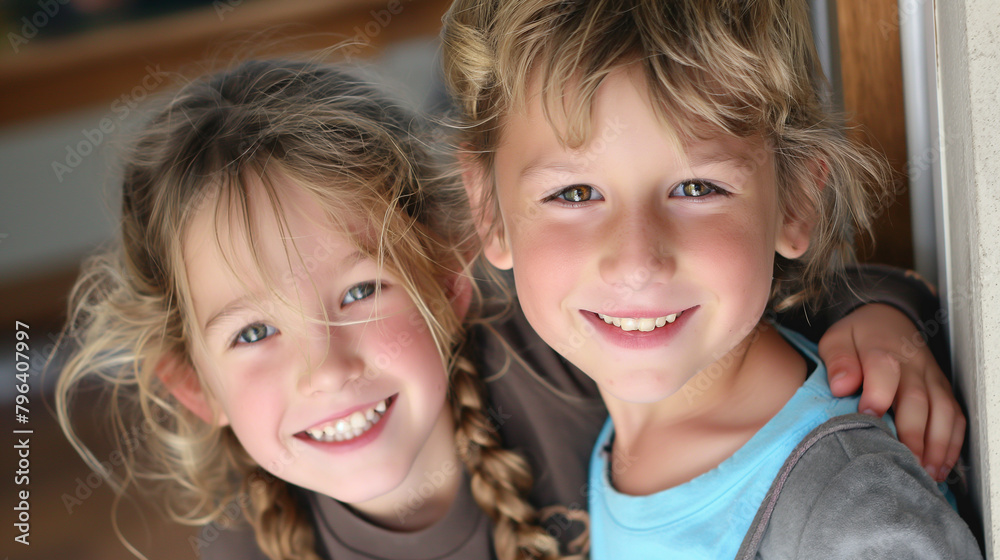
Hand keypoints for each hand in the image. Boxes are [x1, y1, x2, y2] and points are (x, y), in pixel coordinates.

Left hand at [818, 303, 964, 481]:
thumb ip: (838, 361)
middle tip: (902, 461)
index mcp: (881, 349)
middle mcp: (912, 365)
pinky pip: (956, 417)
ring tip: (925, 472)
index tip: (868, 416)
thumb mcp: (837, 340)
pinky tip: (941, 466)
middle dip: (911, 433)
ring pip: (943, 411)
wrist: (888, 321)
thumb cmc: (858, 337)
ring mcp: (932, 378)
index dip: (877, 394)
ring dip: (936, 444)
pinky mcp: (943, 390)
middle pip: (917, 399)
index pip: (883, 370)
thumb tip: (841, 385)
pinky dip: (952, 443)